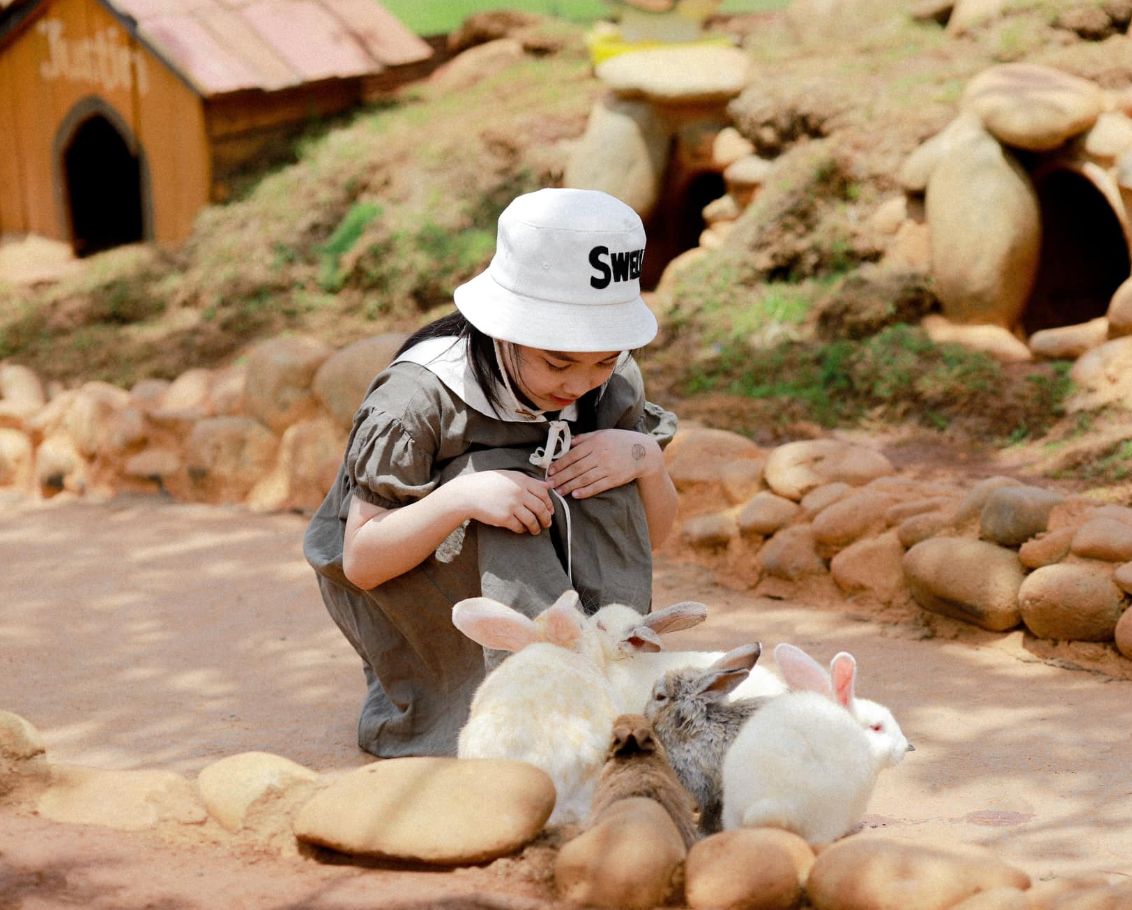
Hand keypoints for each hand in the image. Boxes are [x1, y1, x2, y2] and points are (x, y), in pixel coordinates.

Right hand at [457, 470, 553, 534]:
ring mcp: (512, 505)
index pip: (543, 493)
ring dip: (536, 527)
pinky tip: (521, 530)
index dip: (549, 504)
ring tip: (536, 531)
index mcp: (521, 480)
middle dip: (546, 518)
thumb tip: (547, 486)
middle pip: (540, 508)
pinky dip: (522, 530)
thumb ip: (528, 481)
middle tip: (547, 524)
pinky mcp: (504, 517)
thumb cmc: (487, 484)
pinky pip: (519, 527)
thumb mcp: (508, 476)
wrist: (467, 493)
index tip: (550, 510)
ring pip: (532, 520)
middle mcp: (518, 492)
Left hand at [547, 430, 662, 498]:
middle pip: (576, 469)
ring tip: (558, 492)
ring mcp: (608, 468)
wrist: (643, 452)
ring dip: (569, 486)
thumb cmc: (621, 441)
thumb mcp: (603, 434)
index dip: (560, 464)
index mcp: (595, 443)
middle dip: (560, 477)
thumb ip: (585, 438)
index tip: (550, 470)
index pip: (573, 455)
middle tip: (549, 484)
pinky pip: (597, 487)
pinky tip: (575, 494)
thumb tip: (569, 443)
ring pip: (584, 479)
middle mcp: (600, 455)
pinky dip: (585, 491)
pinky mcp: (615, 479)